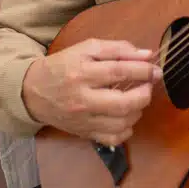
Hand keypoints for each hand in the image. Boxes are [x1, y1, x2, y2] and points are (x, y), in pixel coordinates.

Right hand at [21, 39, 162, 146]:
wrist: (33, 91)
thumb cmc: (63, 66)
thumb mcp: (86, 49)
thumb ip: (117, 49)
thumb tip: (146, 55)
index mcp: (82, 72)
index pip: (119, 72)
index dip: (142, 71)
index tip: (155, 70)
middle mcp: (82, 99)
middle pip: (122, 103)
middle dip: (144, 94)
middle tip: (148, 85)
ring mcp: (83, 120)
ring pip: (120, 123)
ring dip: (138, 111)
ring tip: (138, 99)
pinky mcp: (84, 133)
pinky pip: (112, 138)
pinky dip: (126, 130)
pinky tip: (127, 117)